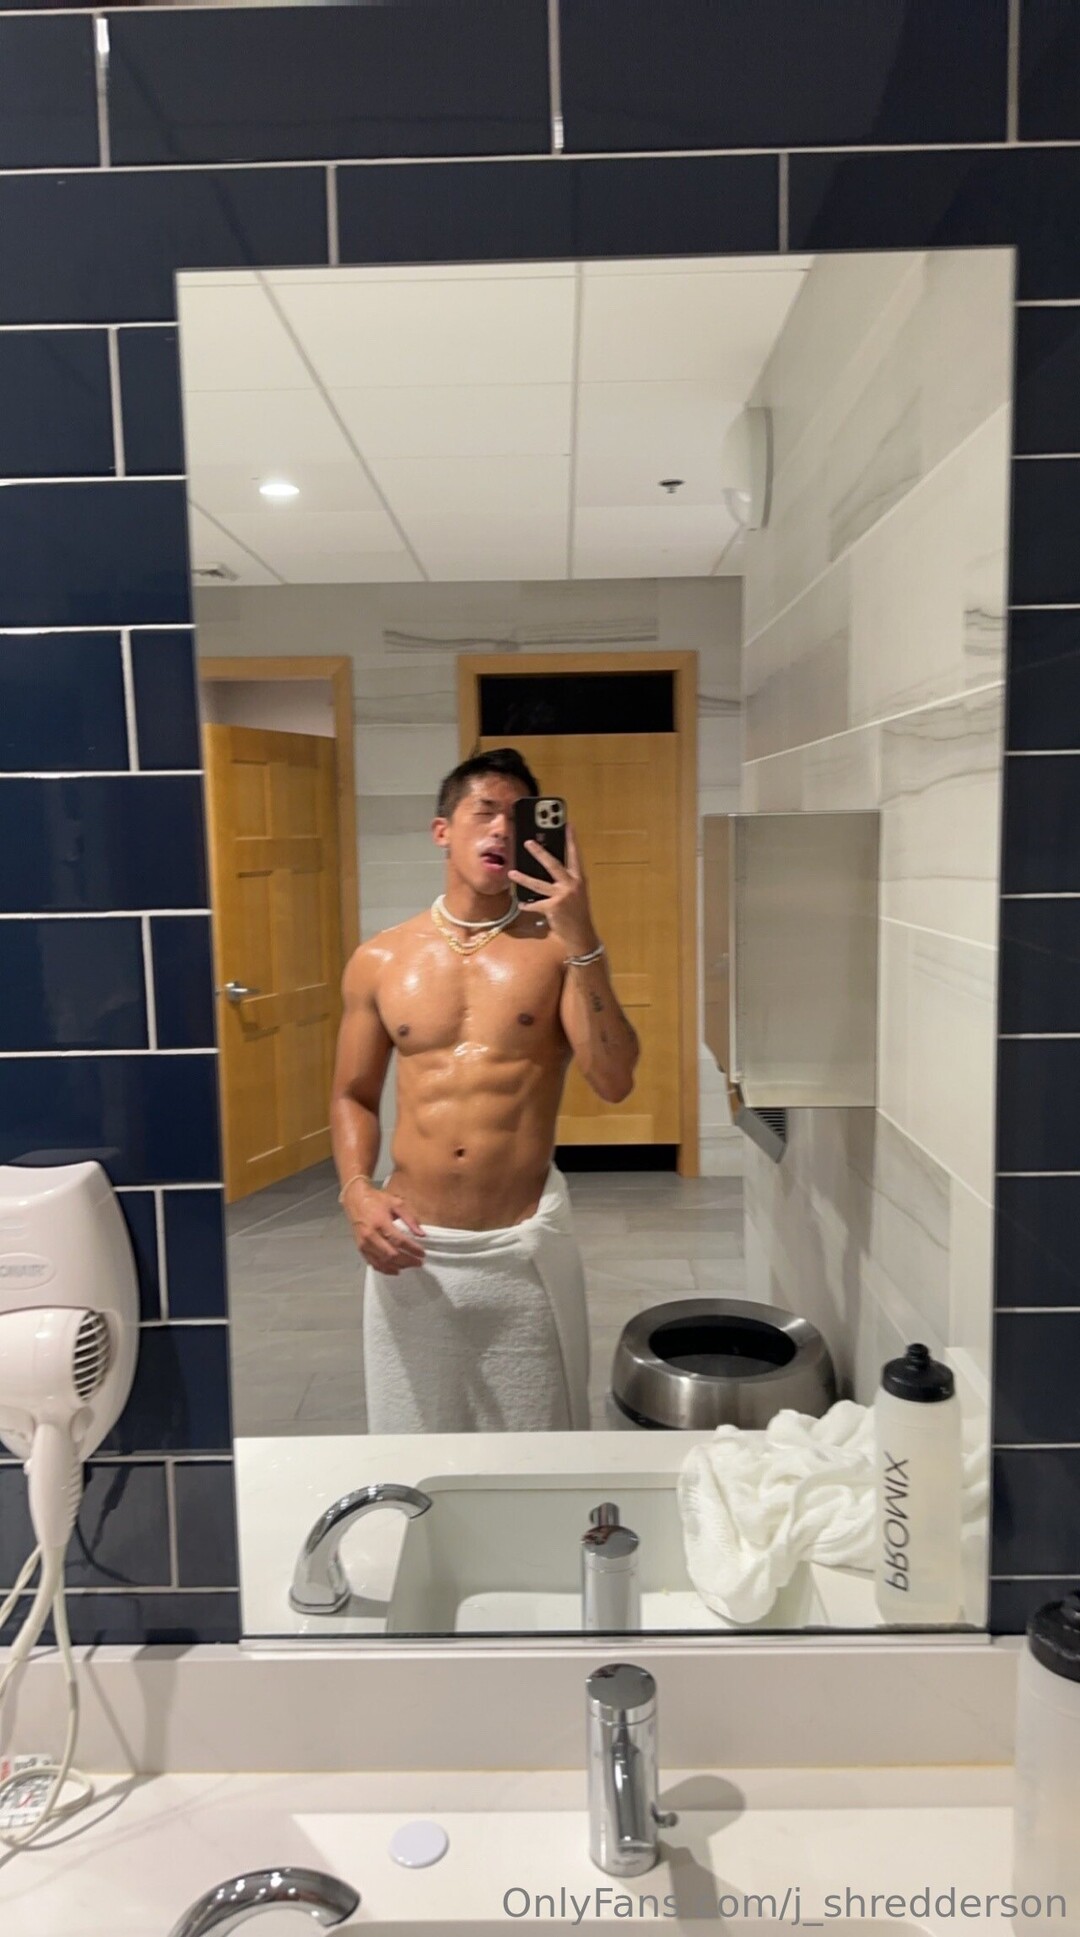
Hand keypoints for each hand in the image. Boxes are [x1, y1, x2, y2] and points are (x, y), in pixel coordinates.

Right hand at [347, 1184, 425, 1275]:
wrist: (355, 1199)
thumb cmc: (376, 1200)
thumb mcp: (396, 1203)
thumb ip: (410, 1218)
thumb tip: (422, 1234)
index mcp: (380, 1222)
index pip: (399, 1241)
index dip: (412, 1249)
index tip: (422, 1253)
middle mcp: (370, 1235)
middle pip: (391, 1254)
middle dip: (407, 1261)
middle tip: (419, 1262)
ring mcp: (364, 1243)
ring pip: (383, 1262)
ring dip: (398, 1266)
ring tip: (409, 1266)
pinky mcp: (360, 1248)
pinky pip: (373, 1263)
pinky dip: (385, 1269)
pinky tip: (395, 1269)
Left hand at [507, 823, 597, 953]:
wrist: (582, 935)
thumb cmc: (577, 914)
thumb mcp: (575, 894)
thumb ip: (565, 882)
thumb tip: (548, 870)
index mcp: (579, 879)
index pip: (574, 855)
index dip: (571, 840)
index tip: (567, 824)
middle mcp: (572, 884)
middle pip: (553, 864)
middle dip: (539, 852)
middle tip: (527, 842)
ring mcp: (563, 896)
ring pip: (538, 884)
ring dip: (523, 878)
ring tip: (511, 872)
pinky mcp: (554, 907)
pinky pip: (535, 904)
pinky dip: (528, 905)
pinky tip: (521, 904)